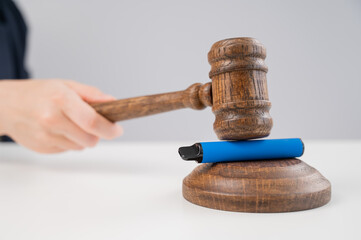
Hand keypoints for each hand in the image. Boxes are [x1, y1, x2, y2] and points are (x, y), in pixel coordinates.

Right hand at [0, 79, 122, 152]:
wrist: (5, 106)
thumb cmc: (38, 93)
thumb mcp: (66, 85)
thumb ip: (92, 94)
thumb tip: (114, 103)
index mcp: (61, 100)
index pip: (93, 122)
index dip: (110, 129)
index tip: (118, 130)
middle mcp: (52, 120)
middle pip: (90, 140)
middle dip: (98, 135)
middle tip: (93, 125)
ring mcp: (45, 136)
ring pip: (80, 147)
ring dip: (83, 138)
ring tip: (70, 123)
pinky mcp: (42, 148)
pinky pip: (67, 149)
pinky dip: (69, 141)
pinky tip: (58, 130)